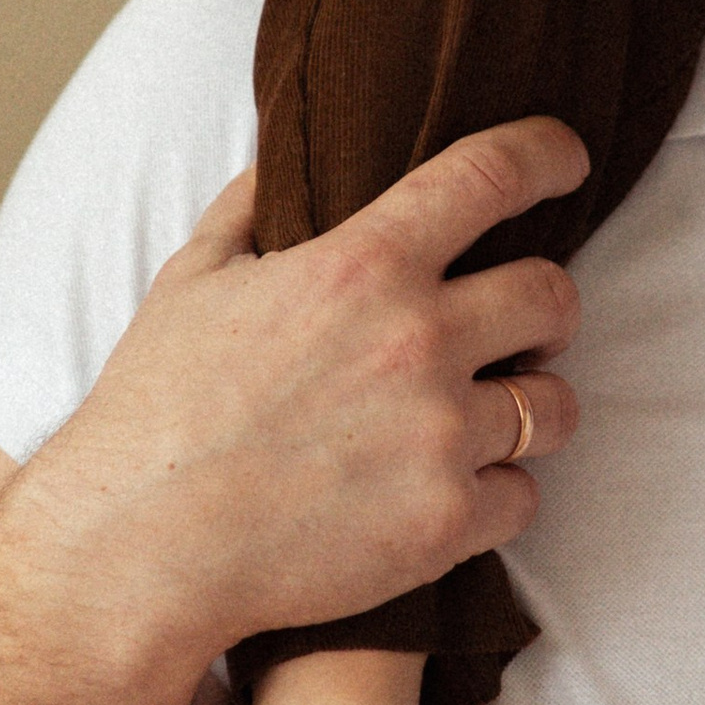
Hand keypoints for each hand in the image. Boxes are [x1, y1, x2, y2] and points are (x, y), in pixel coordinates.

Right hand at [0, 119, 587, 672]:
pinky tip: (447, 492)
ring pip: (556, 406)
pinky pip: (525, 497)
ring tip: (486, 419)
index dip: (546, 154)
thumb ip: (250, 208)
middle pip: (553, 296)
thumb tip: (282, 158)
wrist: (138, 550)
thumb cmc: (155, 411)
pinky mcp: (446, 522)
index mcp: (362, 265)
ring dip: (531, 408)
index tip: (566, 158)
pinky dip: (497, 496)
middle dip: (546, 308)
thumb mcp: (191, 281)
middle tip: (518, 329)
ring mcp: (441, 435)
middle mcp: (419, 339)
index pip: (491, 175)